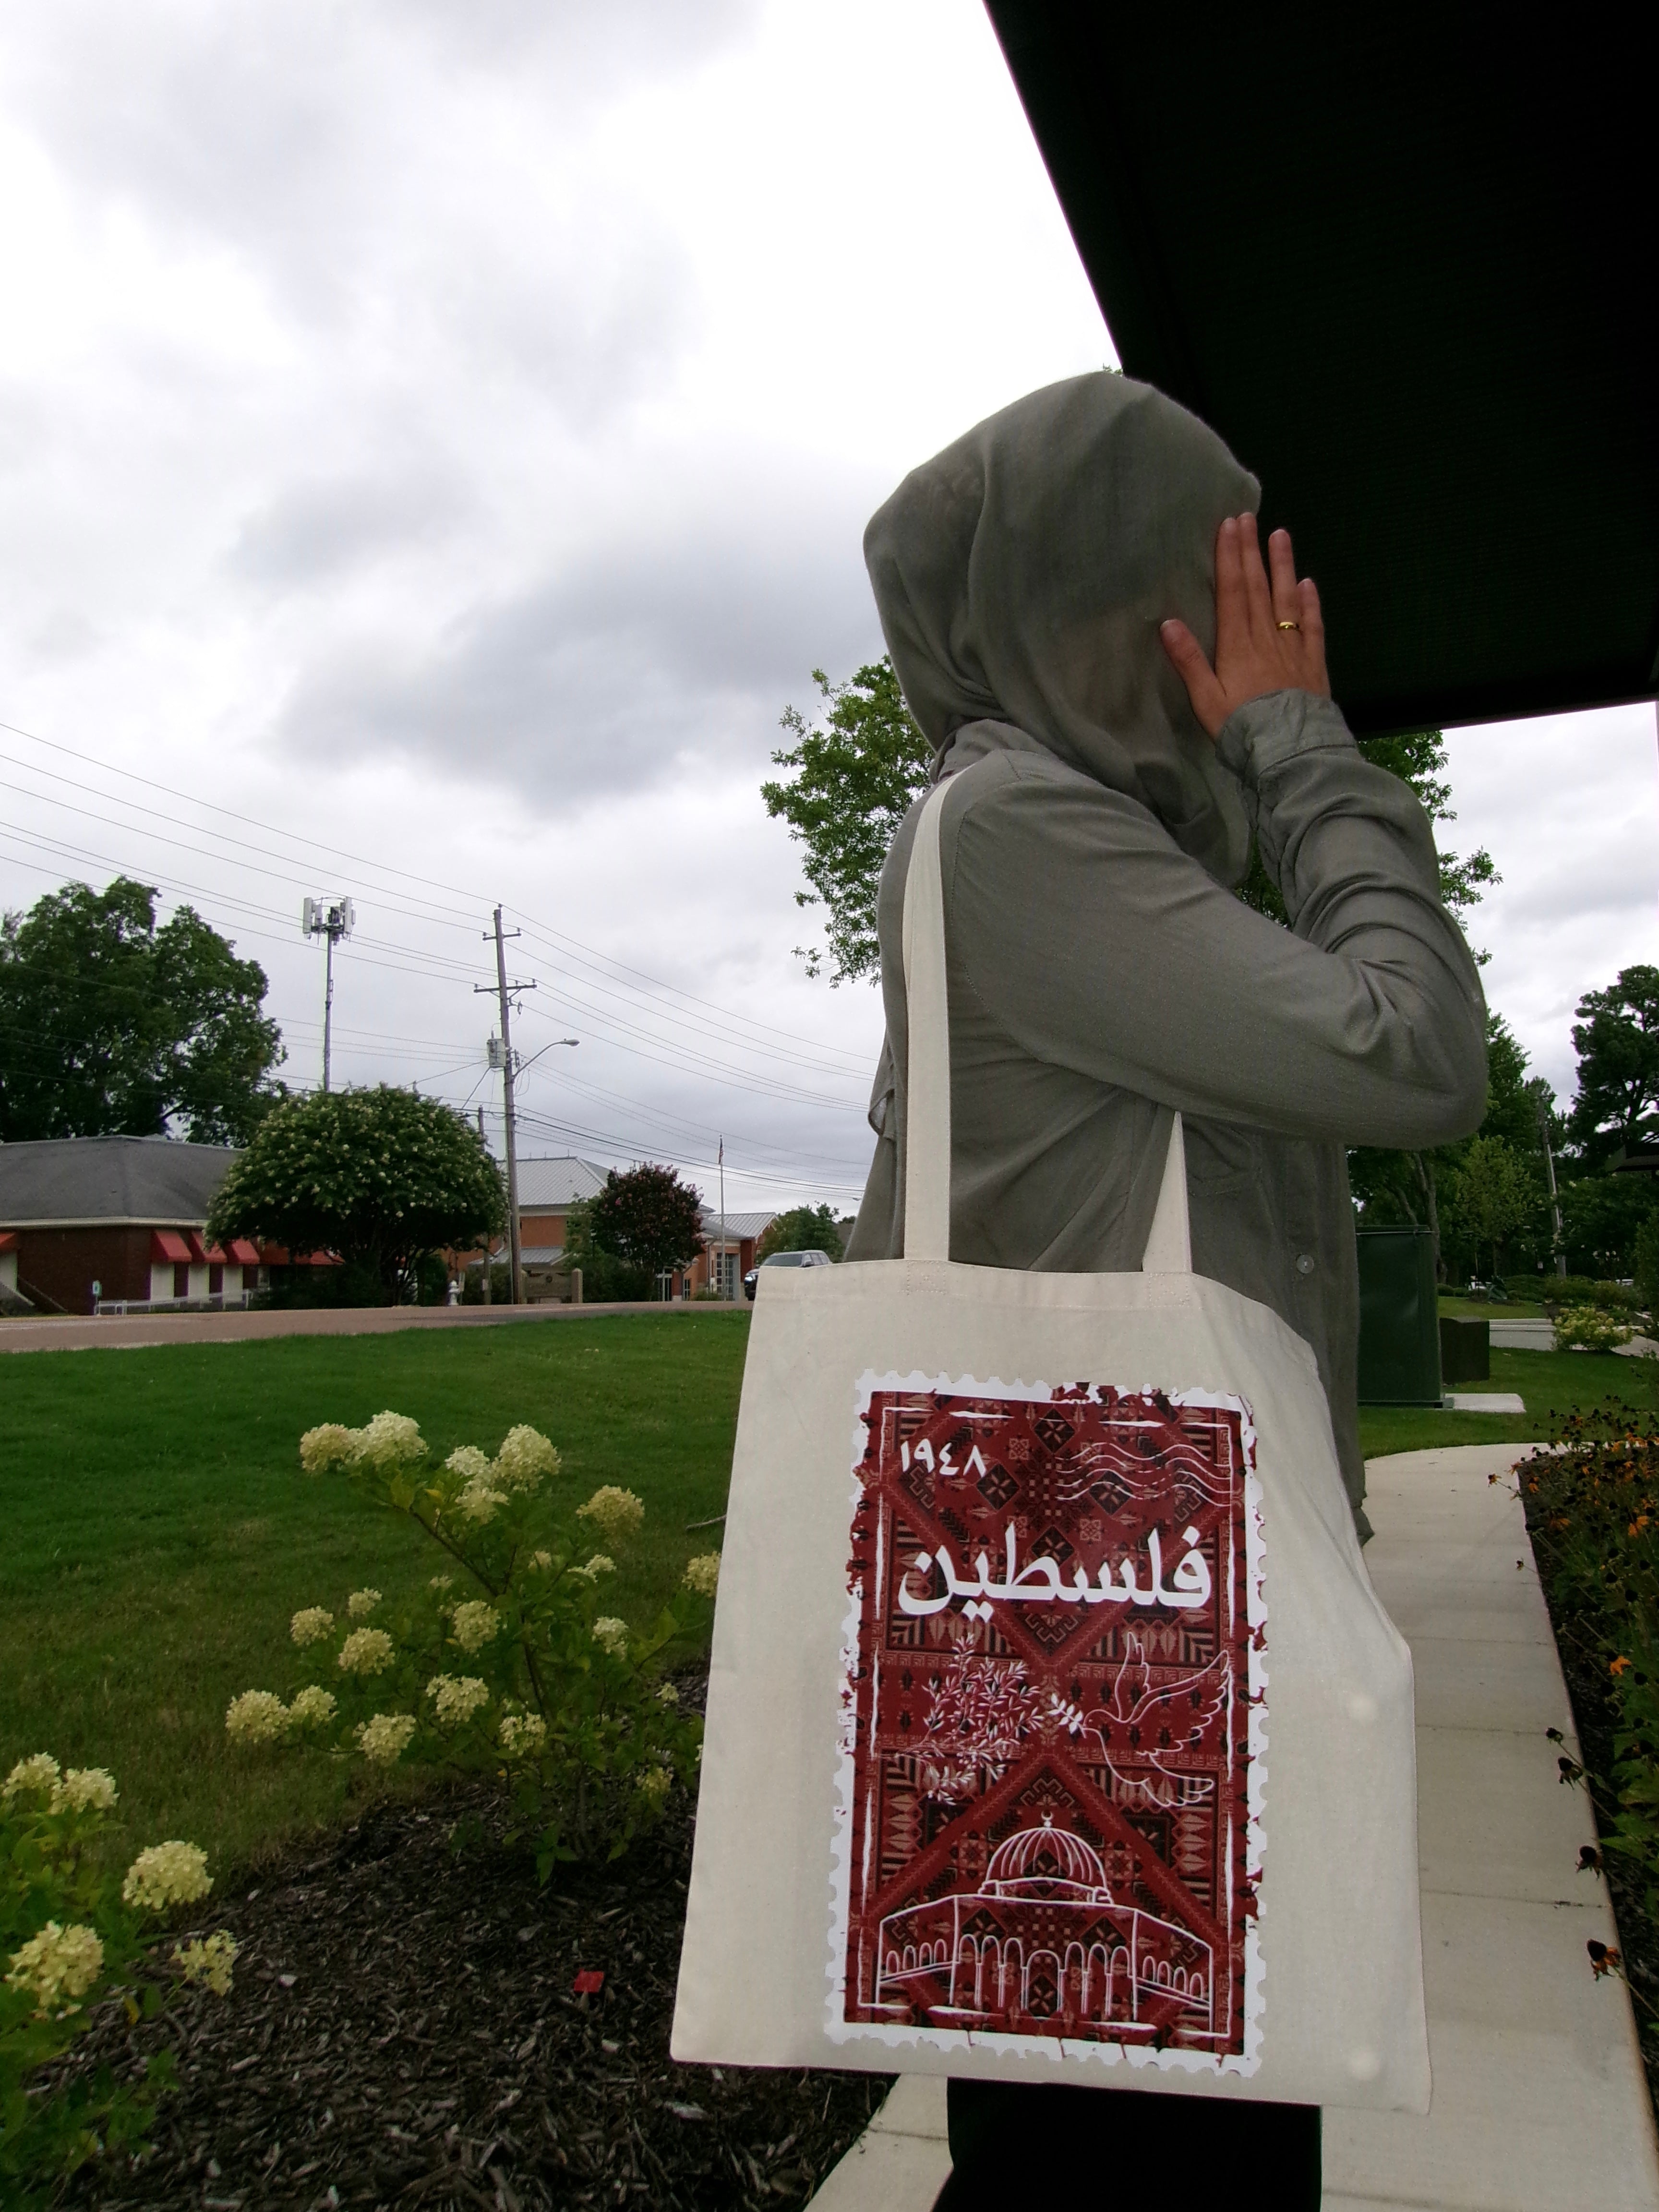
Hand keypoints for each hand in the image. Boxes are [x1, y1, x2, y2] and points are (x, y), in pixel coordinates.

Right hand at [1161, 514, 1328, 739]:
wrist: (1289, 749)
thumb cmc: (1241, 727)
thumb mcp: (1205, 699)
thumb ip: (1188, 661)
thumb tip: (1168, 623)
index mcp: (1237, 644)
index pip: (1232, 591)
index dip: (1229, 557)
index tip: (1229, 526)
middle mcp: (1266, 637)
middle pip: (1257, 586)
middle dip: (1251, 550)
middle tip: (1249, 517)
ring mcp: (1293, 647)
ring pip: (1286, 598)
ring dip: (1282, 565)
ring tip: (1280, 535)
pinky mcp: (1313, 662)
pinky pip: (1312, 625)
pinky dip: (1310, 602)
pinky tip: (1308, 583)